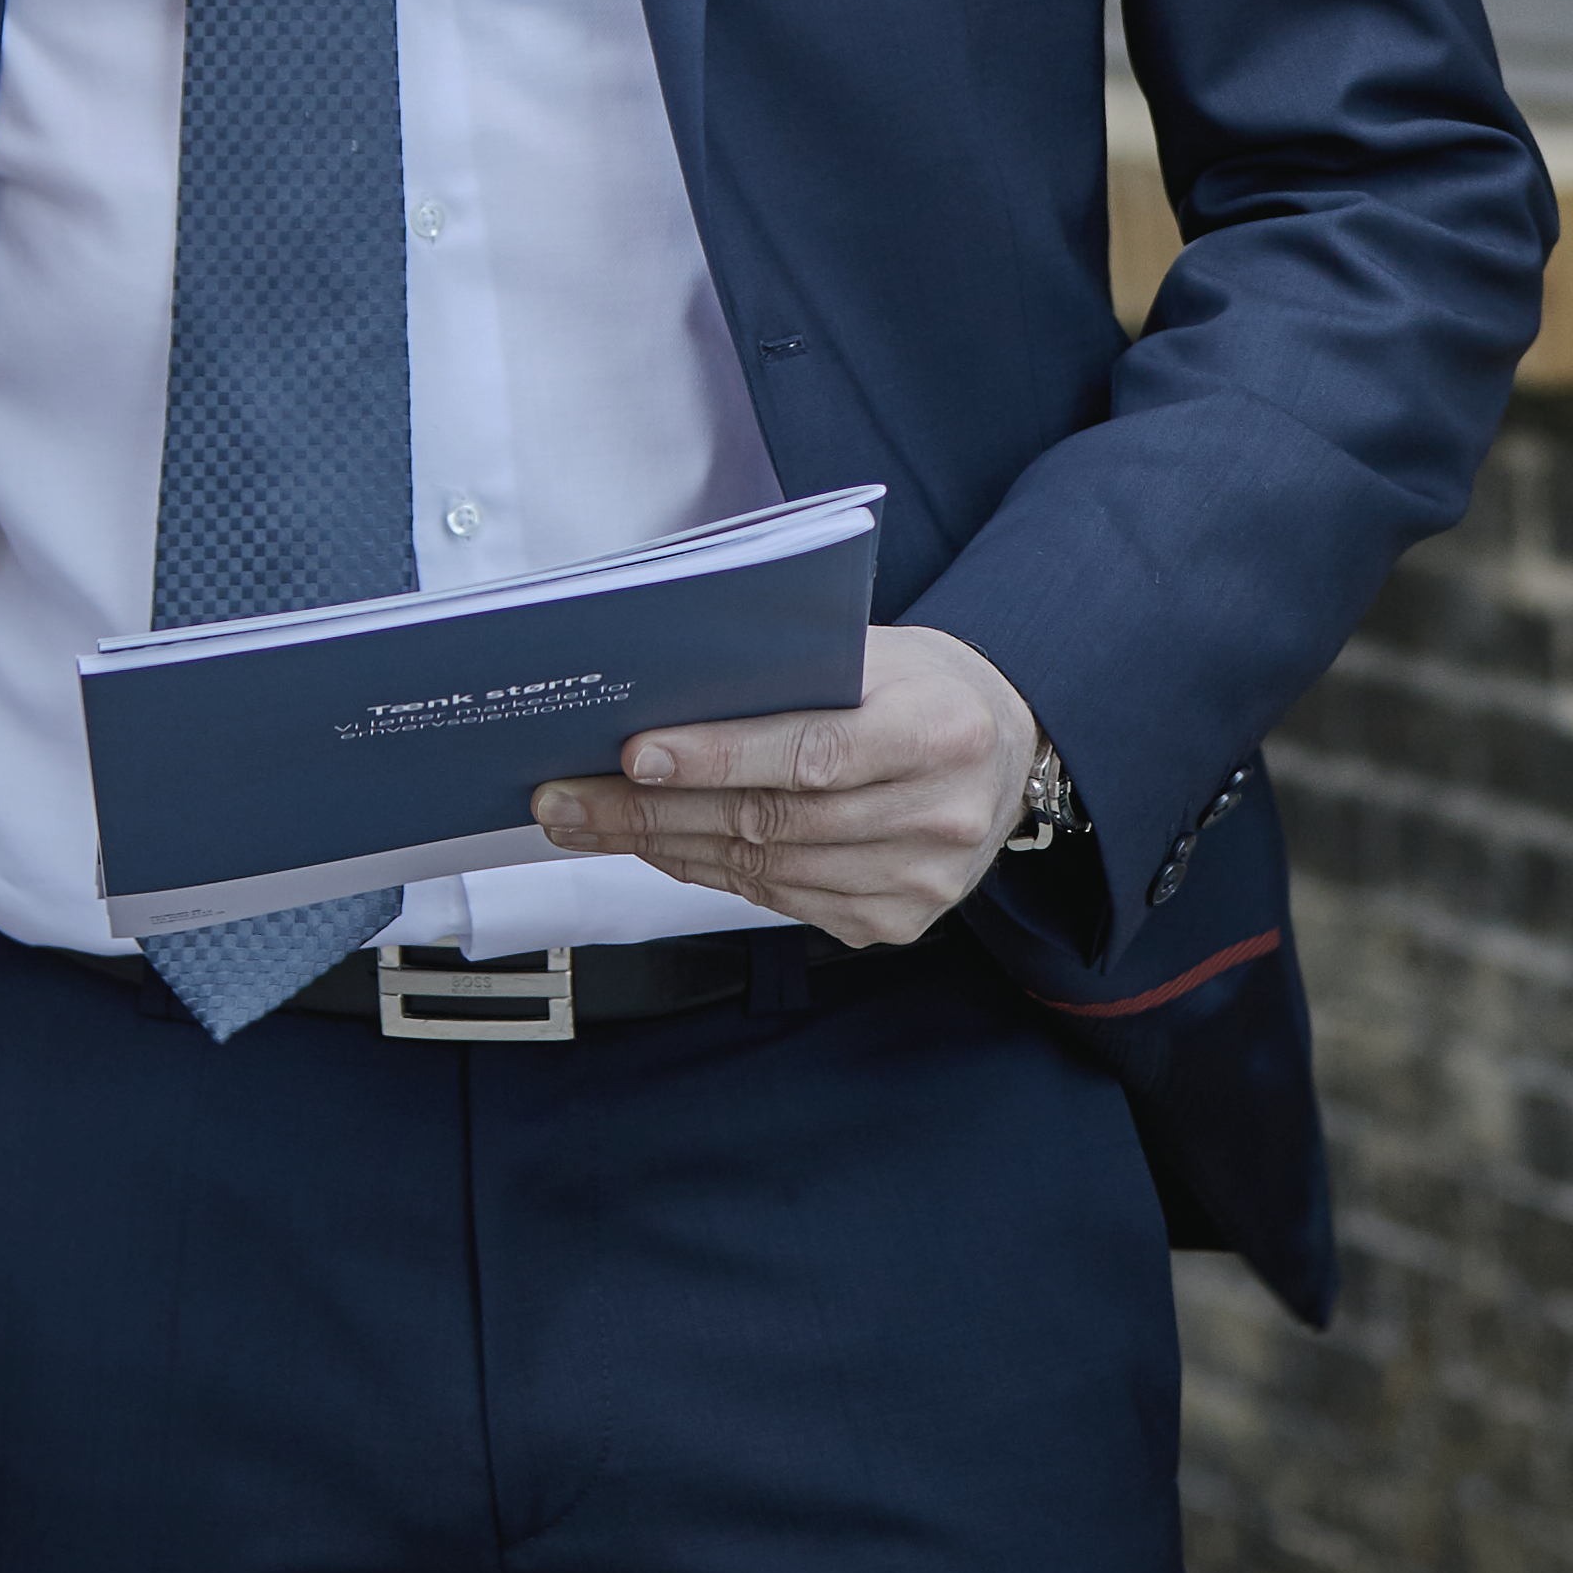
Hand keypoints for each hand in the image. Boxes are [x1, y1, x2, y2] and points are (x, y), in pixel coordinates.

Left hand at [534, 626, 1038, 948]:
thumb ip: (794, 673)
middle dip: (652, 809)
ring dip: (662, 845)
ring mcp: (919, 880)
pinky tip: (659, 845)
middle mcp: (939, 815)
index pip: (813, 752)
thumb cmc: (928, 689)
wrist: (1006, 751)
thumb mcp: (880, 652)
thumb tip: (666, 694)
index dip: (719, 758)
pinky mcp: (895, 920)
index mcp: (942, 731)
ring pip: (763, 870)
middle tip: (567, 796)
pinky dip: (708, 871)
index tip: (635, 754)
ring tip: (588, 821)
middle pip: (772, 820)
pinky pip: (777, 900)